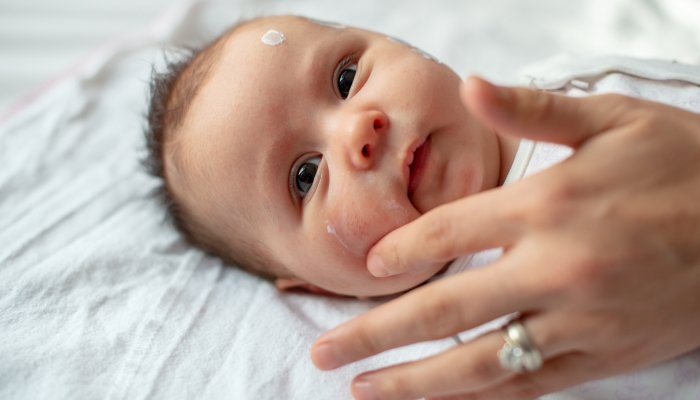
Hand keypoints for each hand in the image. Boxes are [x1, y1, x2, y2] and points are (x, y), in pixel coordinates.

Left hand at [310, 77, 699, 399]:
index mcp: (546, 205)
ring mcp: (577, 320)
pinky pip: (529, 384)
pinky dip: (480, 398)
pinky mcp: (604, 355)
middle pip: (443, 309)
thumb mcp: (613, 120)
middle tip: (325, 353)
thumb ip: (532, 110)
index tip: (369, 267)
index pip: (448, 232)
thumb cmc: (686, 166)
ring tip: (364, 391)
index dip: (400, 250)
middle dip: (376, 333)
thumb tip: (467, 86)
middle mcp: (553, 268)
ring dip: (414, 382)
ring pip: (479, 363)